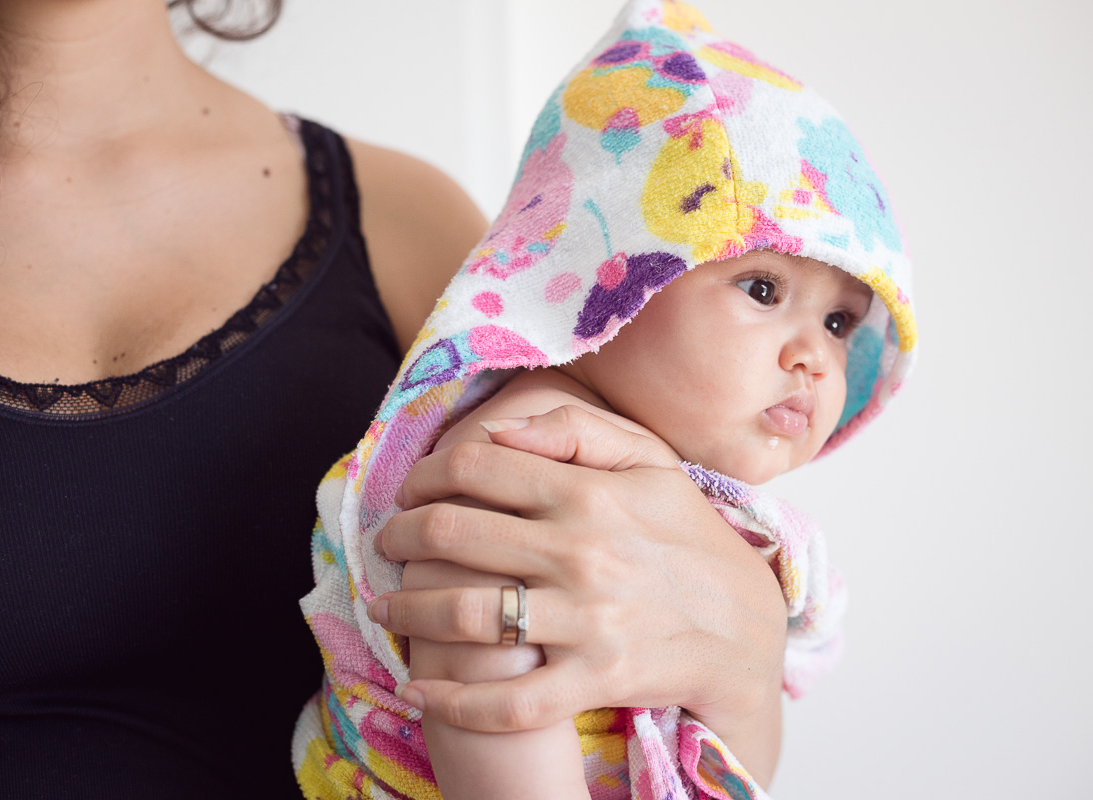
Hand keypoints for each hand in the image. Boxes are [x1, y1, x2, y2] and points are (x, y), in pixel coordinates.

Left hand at [368, 406, 785, 778]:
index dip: (423, 476)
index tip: (409, 492)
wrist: (747, 628)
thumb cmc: (689, 539)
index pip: (474, 469)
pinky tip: (418, 688)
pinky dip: (451, 699)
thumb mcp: (651, 463)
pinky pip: (507, 702)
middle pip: (451, 536)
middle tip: (386, 545)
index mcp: (588, 492)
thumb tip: (497, 432)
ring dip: (405, 610)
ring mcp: (587, 621)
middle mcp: (581, 552)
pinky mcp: (595, 680)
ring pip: (464, 616)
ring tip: (385, 606)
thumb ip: (576, 429)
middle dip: (399, 538)